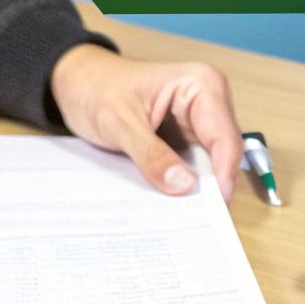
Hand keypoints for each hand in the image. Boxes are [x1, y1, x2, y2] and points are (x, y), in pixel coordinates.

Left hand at [48, 44, 243, 201]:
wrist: (80, 83)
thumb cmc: (97, 88)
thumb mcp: (119, 123)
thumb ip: (151, 154)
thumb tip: (184, 185)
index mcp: (201, 85)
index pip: (225, 137)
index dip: (222, 174)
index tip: (212, 207)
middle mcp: (209, 101)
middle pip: (223, 154)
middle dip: (211, 186)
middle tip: (197, 220)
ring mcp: (200, 121)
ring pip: (212, 165)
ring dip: (199, 189)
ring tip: (184, 217)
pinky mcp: (188, 138)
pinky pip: (195, 167)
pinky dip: (186, 184)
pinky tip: (174, 204)